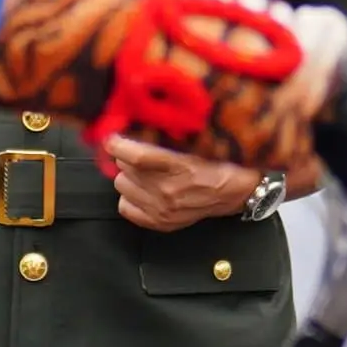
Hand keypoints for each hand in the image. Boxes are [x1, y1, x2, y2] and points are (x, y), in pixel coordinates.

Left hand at [109, 137, 263, 232]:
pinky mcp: (160, 223)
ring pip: (122, 186)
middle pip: (124, 169)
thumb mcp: (197, 141)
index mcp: (179, 167)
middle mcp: (167, 191)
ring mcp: (162, 210)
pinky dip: (130, 197)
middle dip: (127, 158)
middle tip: (138, 153)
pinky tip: (143, 190)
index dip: (118, 145)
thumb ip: (167, 136)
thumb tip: (136, 122)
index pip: (136, 156)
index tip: (112, 137)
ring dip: (128, 176)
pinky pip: (125, 208)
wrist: (234, 191)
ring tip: (143, 172)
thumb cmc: (217, 161)